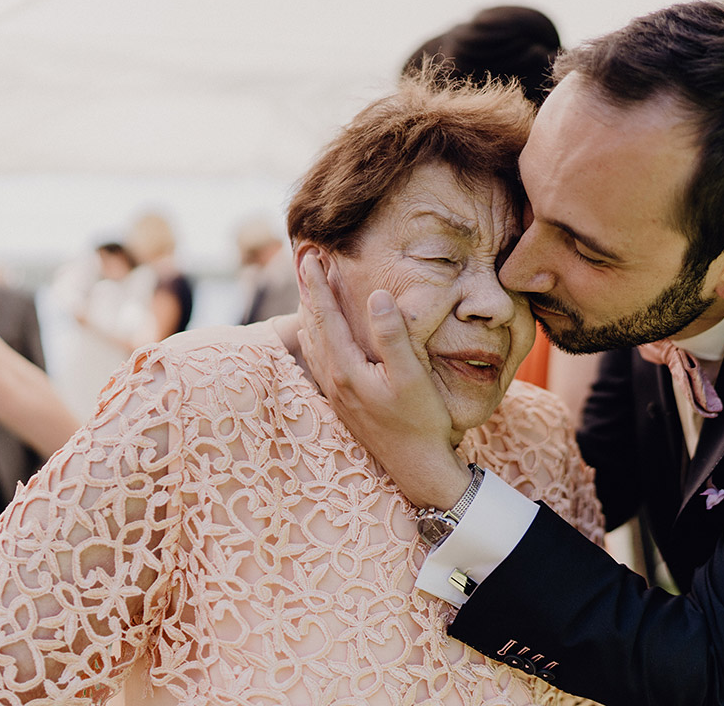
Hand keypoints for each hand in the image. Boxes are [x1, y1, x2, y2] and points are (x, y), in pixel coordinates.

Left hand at [296, 251, 469, 508]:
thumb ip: (393, 335)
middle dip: (308, 293)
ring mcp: (336, 394)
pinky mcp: (344, 403)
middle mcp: (334, 381)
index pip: (325, 317)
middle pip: (312, 327)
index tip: (309, 256)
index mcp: (346, 370)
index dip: (317, 285)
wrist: (418, 467)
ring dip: (310, 314)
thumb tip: (377, 296)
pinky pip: (319, 360)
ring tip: (307, 291)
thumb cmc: (420, 421)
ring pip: (313, 344)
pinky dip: (314, 337)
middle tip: (303, 262)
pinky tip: (315, 335)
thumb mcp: (412, 376)